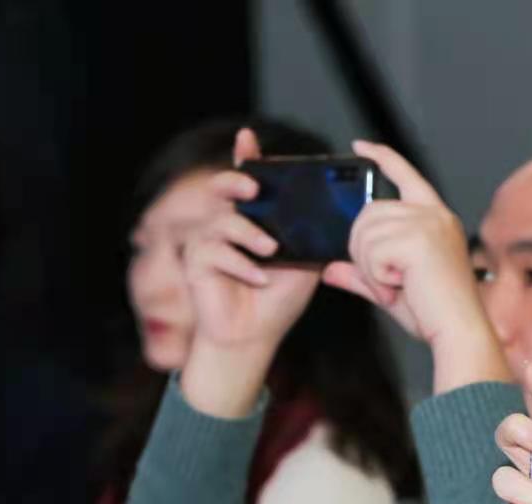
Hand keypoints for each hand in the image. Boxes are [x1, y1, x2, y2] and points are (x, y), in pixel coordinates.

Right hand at [180, 128, 321, 417]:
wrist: (256, 336)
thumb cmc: (279, 298)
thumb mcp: (305, 263)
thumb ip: (311, 236)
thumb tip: (336, 214)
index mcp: (253, 218)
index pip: (248, 180)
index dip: (246, 157)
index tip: (248, 138)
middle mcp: (227, 223)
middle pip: (223, 188)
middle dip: (236, 181)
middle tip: (254, 189)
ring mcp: (208, 241)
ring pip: (222, 221)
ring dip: (248, 234)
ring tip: (270, 251)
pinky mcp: (196, 262)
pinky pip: (214, 252)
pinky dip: (240, 265)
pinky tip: (257, 278)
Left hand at [322, 141, 506, 392]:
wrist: (459, 333)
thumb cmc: (435, 314)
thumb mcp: (391, 289)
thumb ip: (361, 275)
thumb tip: (330, 269)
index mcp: (435, 219)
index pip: (406, 175)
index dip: (382, 157)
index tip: (361, 147)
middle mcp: (434, 215)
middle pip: (369, 212)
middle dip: (362, 249)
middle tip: (387, 282)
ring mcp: (428, 223)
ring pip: (366, 233)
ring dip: (371, 267)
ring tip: (396, 287)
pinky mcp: (419, 238)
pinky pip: (372, 252)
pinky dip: (377, 276)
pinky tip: (399, 287)